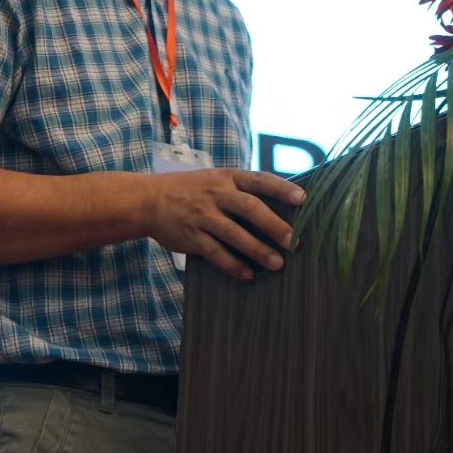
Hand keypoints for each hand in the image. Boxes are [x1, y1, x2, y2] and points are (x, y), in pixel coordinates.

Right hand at [141, 170, 305, 280]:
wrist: (149, 200)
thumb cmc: (193, 190)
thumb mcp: (216, 180)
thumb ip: (243, 191)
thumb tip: (283, 208)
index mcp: (227, 177)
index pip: (259, 180)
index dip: (282, 188)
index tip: (303, 199)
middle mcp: (216, 194)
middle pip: (250, 208)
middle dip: (275, 226)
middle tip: (295, 242)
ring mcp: (202, 215)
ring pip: (234, 234)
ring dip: (258, 250)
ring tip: (278, 264)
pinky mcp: (191, 237)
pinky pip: (215, 253)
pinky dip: (233, 265)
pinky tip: (248, 275)